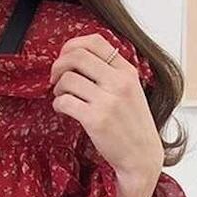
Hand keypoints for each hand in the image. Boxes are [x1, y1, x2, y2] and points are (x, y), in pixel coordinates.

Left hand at [49, 33, 163, 196]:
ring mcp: (107, 100)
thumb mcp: (130, 90)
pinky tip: (63, 110)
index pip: (95, 41)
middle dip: (58, 65)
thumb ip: (111, 73)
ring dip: (58, 88)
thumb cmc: (132, 125)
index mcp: (127, 71)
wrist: (141, 155)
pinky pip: (64, 102)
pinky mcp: (95, 119)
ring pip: (67, 79)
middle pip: (76, 56)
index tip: (64, 57)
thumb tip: (76, 59)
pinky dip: (58, 104)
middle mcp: (119, 82)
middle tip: (55, 78)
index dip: (72, 45)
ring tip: (62, 97)